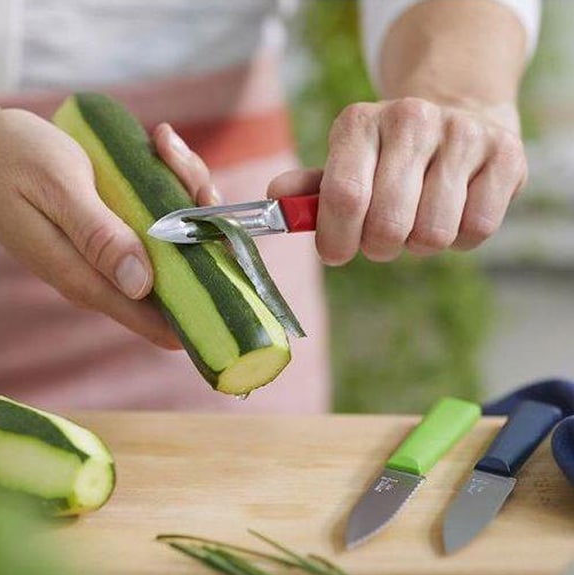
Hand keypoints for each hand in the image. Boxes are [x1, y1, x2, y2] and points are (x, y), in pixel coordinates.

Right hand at [0, 110, 214, 347]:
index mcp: (88, 278)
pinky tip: (158, 148)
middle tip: (190, 177)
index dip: (201, 312)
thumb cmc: (13, 160)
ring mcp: (114, 254)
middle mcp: (107, 276)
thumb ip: (97, 236)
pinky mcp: (117, 233)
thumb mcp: (57, 188)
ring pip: (177, 244)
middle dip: (202, 232)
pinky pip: (160, 221)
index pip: (156, 323)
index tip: (234, 276)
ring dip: (187, 197)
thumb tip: (142, 285)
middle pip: (180, 279)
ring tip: (165, 146)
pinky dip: (170, 187)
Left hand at [268, 98, 526, 264]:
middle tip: (381, 238)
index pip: (343, 197)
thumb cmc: (389, 157)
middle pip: (387, 225)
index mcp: (359, 122)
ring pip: (432, 234)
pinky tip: (453, 212)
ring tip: (418, 220)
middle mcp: (411, 118)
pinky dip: (458, 239)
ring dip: (419, 244)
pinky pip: (475, 230)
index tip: (336, 253)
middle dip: (379, 247)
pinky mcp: (506, 155)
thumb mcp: (346, 163)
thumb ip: (311, 189)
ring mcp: (463, 134)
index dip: (336, 240)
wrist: (459, 115)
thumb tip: (276, 198)